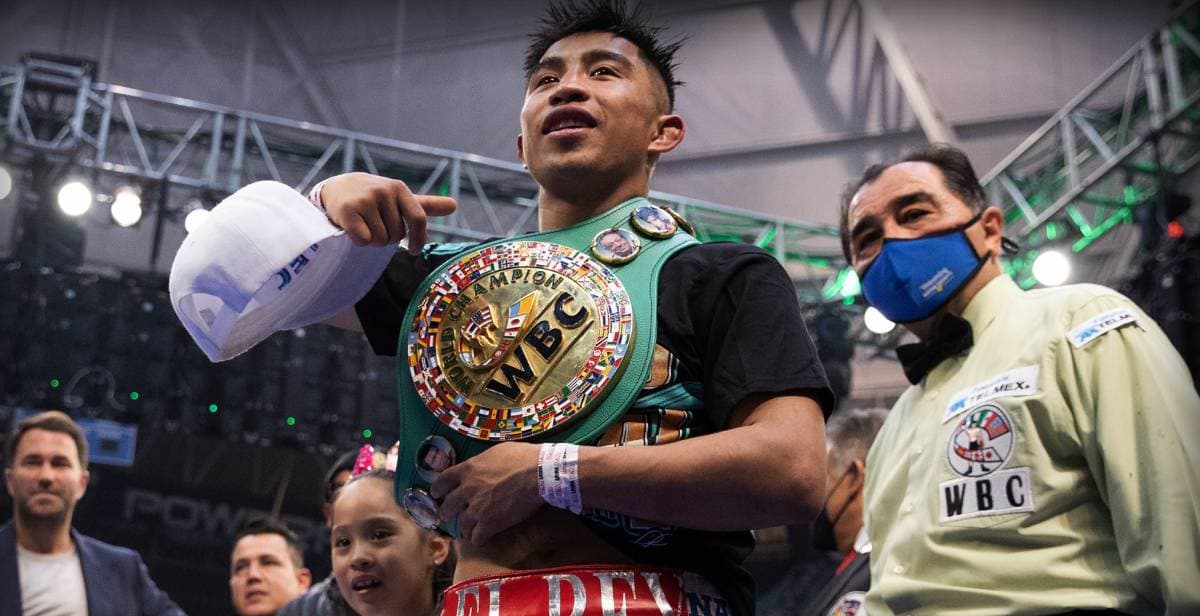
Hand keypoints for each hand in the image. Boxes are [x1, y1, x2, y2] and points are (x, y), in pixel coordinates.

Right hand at [319, 172, 456, 252]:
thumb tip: (454, 205)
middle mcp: (384, 191)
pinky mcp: (348, 210)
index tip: (414, 250)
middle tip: (376, 225)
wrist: (338, 188)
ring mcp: (365, 200)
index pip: (418, 219)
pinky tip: (353, 228)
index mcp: (400, 189)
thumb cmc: (375, 197)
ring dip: (374, 240)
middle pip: (397, 235)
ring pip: (380, 240)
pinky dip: (359, 241)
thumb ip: (425, 205)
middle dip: (388, 237)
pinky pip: (364, 240)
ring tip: (365, 225)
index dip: (419, 239)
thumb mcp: (399, 198)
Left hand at [431, 442, 542, 544]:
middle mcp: (467, 489)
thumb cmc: (522, 457)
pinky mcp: (489, 524)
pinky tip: (482, 539)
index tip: (436, 494)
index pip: (443, 480)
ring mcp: (477, 508)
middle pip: (448, 506)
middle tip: (446, 515)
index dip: (438, 489)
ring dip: (465, 528)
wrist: (539, 473)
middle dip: (446, 512)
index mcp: (468, 469)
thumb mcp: (497, 451)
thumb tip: (481, 465)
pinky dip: (479, 539)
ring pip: (462, 524)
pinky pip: (477, 537)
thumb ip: (482, 461)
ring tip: (468, 530)